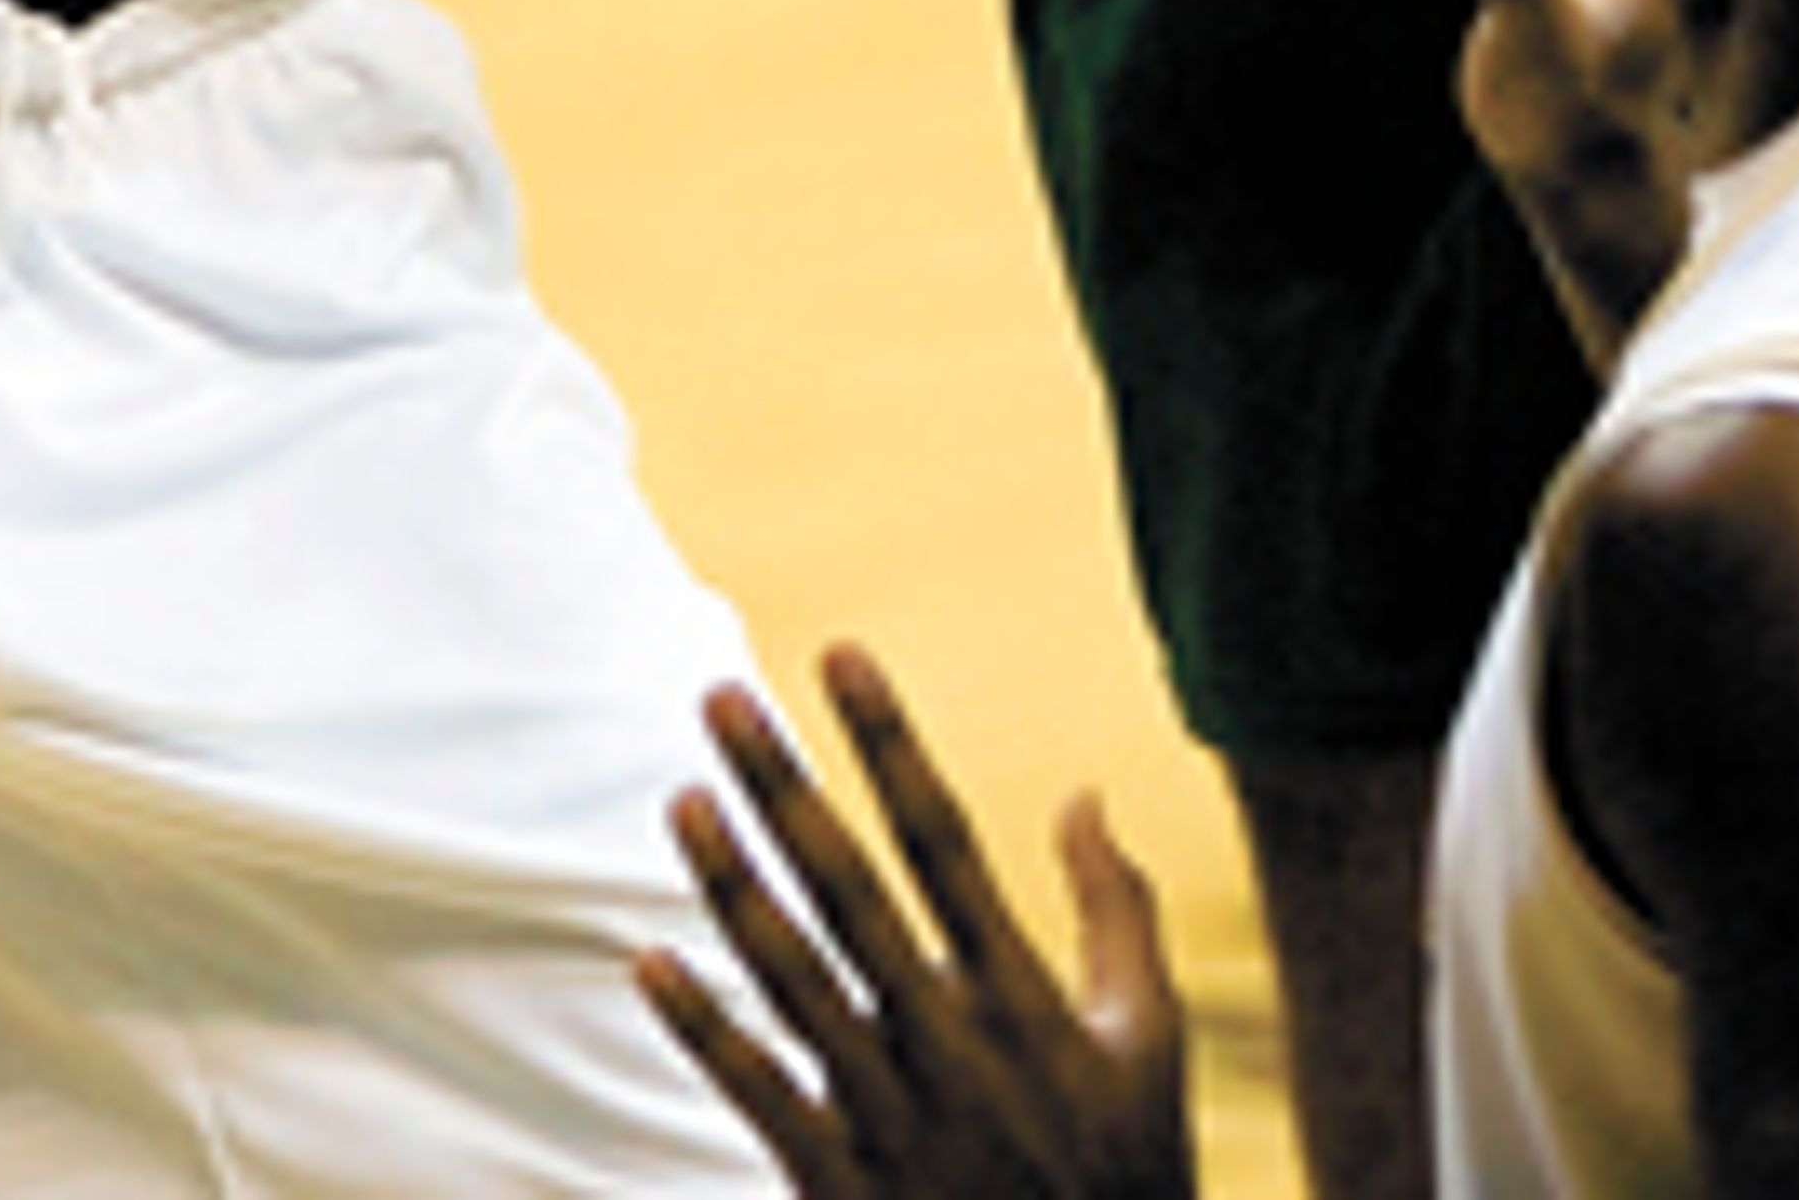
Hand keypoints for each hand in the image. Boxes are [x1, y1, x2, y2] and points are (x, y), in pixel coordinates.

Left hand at [638, 649, 1194, 1199]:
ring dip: (730, 887)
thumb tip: (1083, 791)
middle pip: (848, 889)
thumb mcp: (1149, 1044)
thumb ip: (1117, 912)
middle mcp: (950, 1044)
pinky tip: (649, 962)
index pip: (943, 838)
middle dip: (782, 787)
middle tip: (719, 694)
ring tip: (678, 797)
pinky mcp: (843, 1188)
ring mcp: (892, 1119)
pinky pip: (762, 1097)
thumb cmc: (1130, 1177)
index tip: (840, 652)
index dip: (889, 743)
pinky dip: (706, 1032)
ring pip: (793, 980)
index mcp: (1022, 997)